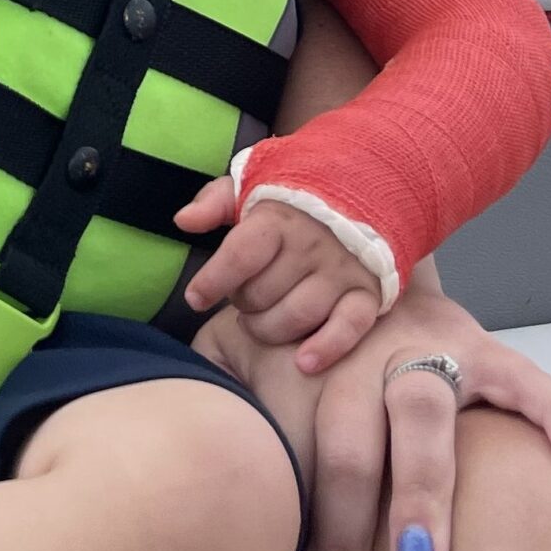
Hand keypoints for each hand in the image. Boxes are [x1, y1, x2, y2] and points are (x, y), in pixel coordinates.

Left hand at [179, 176, 382, 370]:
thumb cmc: (293, 200)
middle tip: (244, 299)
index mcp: (279, 219)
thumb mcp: (249, 187)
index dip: (213, 281)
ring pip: (297, 316)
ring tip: (263, 322)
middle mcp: (312, 245)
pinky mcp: (367, 292)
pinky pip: (350, 326)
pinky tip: (304, 363)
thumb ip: (214, 202)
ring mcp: (342, 270)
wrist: (363, 191)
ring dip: (270, 329)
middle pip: (262, 294)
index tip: (195, 299)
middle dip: (243, 304)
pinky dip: (327, 347)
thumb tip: (183, 221)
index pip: (240, 255)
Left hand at [197, 279, 550, 550]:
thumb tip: (163, 451)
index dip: (275, 538)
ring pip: (422, 419)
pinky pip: (524, 379)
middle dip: (338, 540)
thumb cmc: (286, 318)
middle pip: (346, 451)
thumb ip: (204, 390)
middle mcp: (357, 359)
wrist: (348, 231)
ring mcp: (423, 348)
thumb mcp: (232, 341)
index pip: (283, 463)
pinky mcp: (478, 344)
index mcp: (295, 369)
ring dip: (422, 493)